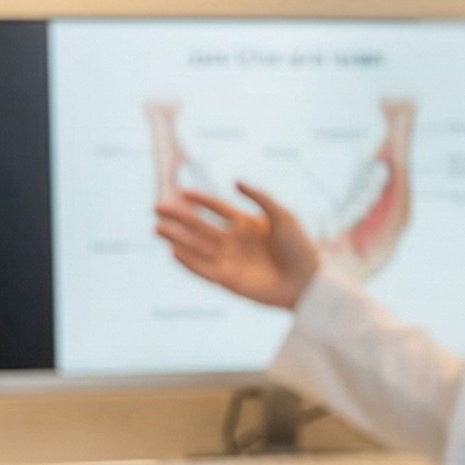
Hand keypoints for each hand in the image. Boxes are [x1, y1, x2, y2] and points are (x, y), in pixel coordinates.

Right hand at [154, 182, 319, 308]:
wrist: (307, 282)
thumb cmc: (300, 248)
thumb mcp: (283, 216)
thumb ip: (260, 198)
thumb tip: (235, 182)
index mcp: (248, 224)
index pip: (217, 208)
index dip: (200, 200)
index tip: (181, 192)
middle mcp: (235, 241)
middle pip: (200, 227)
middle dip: (179, 218)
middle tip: (157, 208)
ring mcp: (230, 260)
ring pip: (197, 247)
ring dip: (177, 238)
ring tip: (156, 229)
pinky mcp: (228, 280)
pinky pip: (203, 270)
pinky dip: (188, 262)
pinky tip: (173, 252)